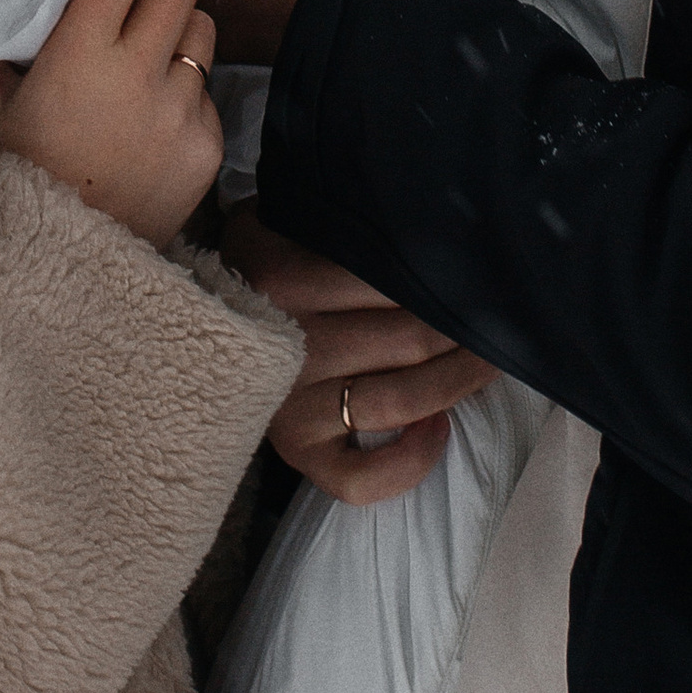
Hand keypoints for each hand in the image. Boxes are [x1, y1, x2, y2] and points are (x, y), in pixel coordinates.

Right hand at [0, 0, 220, 249]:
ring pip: (203, 28)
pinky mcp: (209, 146)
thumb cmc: (13, 181)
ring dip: (179, 28)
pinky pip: (209, 90)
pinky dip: (185, 91)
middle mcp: (139, 75)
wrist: (60, 271)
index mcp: (81, 54)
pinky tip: (149, 118)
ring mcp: (182, 112)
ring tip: (145, 55)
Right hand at [221, 202, 495, 505]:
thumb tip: (422, 217)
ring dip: (458, 382)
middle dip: (465, 330)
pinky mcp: (294, 452)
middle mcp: (285, 345)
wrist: (196, 314)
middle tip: (496, 317)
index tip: (478, 275)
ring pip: (399, 401)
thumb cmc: (261, 257)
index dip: (448, 282)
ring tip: (486, 362)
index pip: (394, 282)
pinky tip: (438, 428)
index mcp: (282, 277)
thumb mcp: (281, 215)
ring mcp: (287, 407)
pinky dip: (411, 461)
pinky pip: (362, 478)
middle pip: (409, 340)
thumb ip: (333, 214)